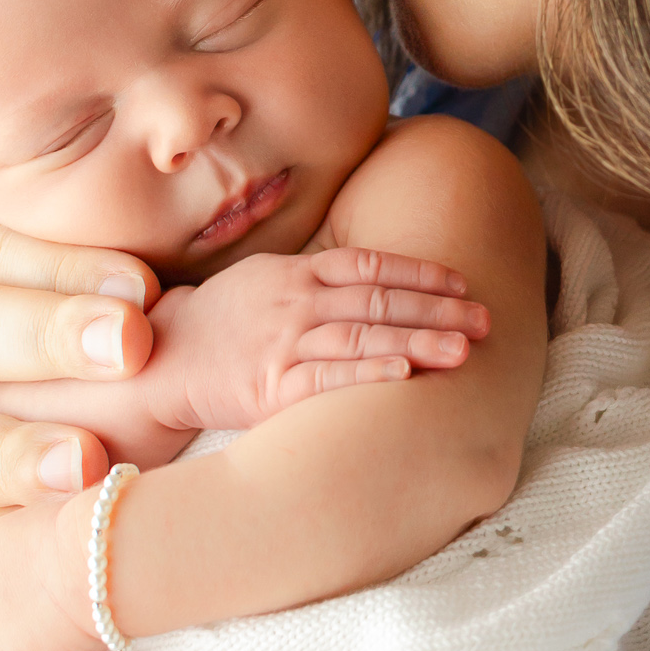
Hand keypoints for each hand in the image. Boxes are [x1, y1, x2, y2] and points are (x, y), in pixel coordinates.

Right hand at [156, 246, 490, 429]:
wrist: (163, 359)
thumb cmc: (224, 321)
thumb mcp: (268, 279)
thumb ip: (319, 277)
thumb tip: (379, 278)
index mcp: (296, 272)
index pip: (369, 264)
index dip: (420, 272)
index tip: (462, 283)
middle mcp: (295, 302)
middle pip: (378, 301)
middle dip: (437, 310)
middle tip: (485, 319)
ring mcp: (283, 343)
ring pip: (361, 337)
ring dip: (417, 342)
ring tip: (463, 350)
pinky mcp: (270, 386)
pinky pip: (326, 378)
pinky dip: (367, 374)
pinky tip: (404, 376)